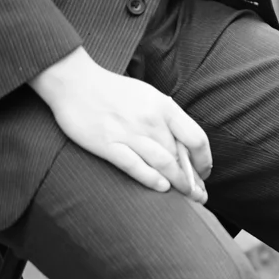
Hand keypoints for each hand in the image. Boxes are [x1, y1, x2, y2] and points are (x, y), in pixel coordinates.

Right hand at [28, 48, 210, 201]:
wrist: (74, 82)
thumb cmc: (112, 90)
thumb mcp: (147, 96)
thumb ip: (165, 118)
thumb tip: (184, 145)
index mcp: (163, 106)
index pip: (196, 138)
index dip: (204, 159)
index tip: (204, 171)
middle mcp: (150, 120)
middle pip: (181, 157)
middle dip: (194, 179)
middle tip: (199, 195)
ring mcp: (129, 133)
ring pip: (164, 164)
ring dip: (179, 183)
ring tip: (186, 195)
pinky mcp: (108, 145)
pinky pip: (136, 167)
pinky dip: (152, 179)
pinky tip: (161, 187)